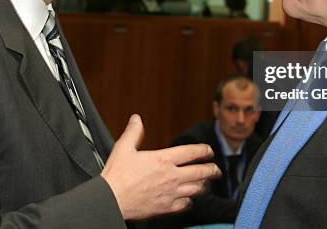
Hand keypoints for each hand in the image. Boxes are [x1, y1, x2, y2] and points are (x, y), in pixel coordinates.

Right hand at [101, 114, 220, 220]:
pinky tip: (189, 199)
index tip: (209, 151)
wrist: (110, 200)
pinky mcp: (166, 208)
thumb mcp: (124, 148)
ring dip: (204, 185)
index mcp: (163, 159)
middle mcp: (171, 176)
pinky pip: (186, 204)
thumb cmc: (116, 176)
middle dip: (212, 170)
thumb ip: (133, 132)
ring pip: (197, 189)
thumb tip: (136, 119)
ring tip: (206, 183)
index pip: (192, 152)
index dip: (204, 150)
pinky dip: (190, 201)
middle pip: (201, 172)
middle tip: (216, 170)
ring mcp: (171, 193)